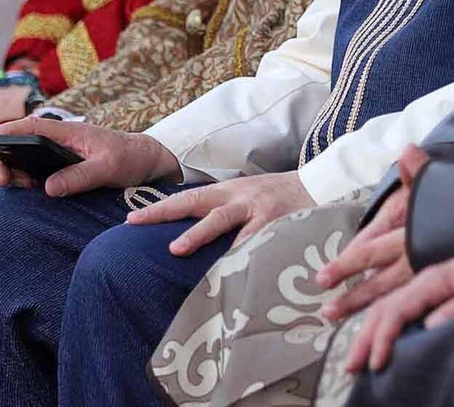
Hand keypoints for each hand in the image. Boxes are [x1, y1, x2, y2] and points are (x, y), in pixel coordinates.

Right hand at [0, 117, 181, 196]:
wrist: (148, 160)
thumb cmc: (130, 157)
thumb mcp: (108, 168)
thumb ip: (80, 177)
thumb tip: (48, 188)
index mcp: (67, 132)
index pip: (27, 126)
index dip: (4, 136)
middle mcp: (59, 139)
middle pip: (17, 144)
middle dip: (4, 161)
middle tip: (9, 183)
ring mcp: (59, 152)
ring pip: (24, 158)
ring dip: (16, 173)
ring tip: (23, 188)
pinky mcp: (63, 165)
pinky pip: (36, 170)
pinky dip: (28, 180)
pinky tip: (33, 191)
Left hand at [123, 170, 313, 255]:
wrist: (323, 183)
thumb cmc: (281, 197)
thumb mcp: (249, 197)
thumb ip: (225, 212)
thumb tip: (191, 235)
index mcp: (229, 191)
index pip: (187, 199)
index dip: (160, 209)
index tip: (130, 220)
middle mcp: (240, 196)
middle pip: (196, 203)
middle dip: (166, 213)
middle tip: (137, 224)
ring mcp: (259, 209)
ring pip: (222, 221)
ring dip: (197, 234)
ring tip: (176, 249)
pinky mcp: (278, 222)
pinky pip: (255, 240)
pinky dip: (240, 255)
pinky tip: (226, 271)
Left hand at [315, 144, 428, 320]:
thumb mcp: (441, 181)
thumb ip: (419, 171)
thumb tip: (407, 150)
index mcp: (411, 230)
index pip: (370, 249)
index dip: (345, 264)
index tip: (322, 278)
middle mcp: (417, 254)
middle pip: (378, 280)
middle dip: (352, 296)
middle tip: (327, 311)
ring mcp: (428, 272)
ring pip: (392, 293)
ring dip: (365, 305)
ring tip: (338, 318)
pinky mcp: (439, 282)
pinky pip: (410, 298)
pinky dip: (391, 308)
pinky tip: (379, 320)